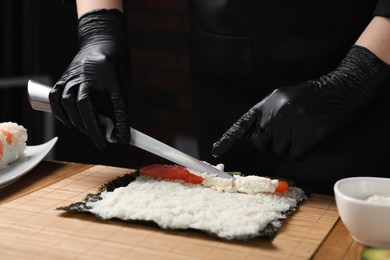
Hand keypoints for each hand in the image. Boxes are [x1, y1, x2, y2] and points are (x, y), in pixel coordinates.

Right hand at [49, 9, 129, 149]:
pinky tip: (70, 123)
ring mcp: (72, 76)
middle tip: (101, 141)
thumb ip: (118, 107)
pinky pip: (56, 98)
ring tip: (88, 132)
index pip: (115, 104)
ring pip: (68, 103)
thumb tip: (117, 134)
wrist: (102, 41)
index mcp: (109, 75)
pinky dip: (60, 113)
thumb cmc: (115, 65)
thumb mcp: (122, 84)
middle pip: (85, 106)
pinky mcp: (63, 78)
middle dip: (93, 128)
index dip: (119, 124)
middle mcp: (87, 75)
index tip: (122, 140)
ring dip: (77, 122)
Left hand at [212, 45, 389, 159]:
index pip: (243, 124)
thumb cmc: (311, 96)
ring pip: (280, 151)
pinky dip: (303, 151)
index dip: (228, 139)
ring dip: (291, 147)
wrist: (341, 88)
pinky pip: (296, 155)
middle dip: (272, 144)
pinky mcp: (308, 132)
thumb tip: (256, 137)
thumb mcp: (284, 98)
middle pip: (261, 144)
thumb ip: (268, 114)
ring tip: (303, 129)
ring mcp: (292, 121)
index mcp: (267, 103)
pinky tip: (311, 136)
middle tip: (289, 132)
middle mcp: (276, 111)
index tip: (216, 150)